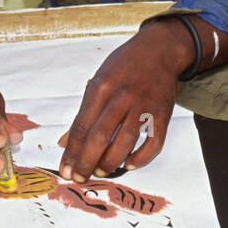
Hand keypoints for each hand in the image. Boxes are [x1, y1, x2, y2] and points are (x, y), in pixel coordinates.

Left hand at [57, 20, 193, 181]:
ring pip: (125, 141)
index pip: (82, 126)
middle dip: (87, 162)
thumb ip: (83, 112)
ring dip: (111, 162)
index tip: (65, 169)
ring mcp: (144, 105)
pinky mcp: (162, 113)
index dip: (72, 152)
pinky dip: (141, 157)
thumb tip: (65, 142)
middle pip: (100, 136)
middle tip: (79, 177)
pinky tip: (129, 164)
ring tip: (101, 171)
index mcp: (101, 87)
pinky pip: (153, 142)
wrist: (159, 50)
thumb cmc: (124, 65)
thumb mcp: (97, 80)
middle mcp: (121, 96)